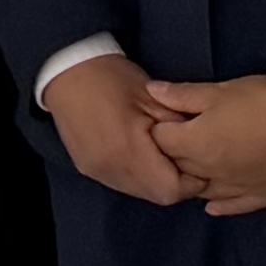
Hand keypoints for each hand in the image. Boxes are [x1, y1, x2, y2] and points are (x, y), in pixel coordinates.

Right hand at [45, 52, 192, 207]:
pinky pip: (121, 182)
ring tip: (161, 153)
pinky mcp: (87, 168)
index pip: (170, 190)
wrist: (65, 70)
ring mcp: (96, 171)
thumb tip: (199, 149)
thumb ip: (179, 128)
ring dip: (155, 179)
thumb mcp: (154, 98)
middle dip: (175, 182)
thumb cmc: (111, 78)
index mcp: (127, 152)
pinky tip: (139, 153)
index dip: (191, 183)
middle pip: (155, 195)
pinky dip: (136, 175)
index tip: (200, 164)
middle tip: (184, 158)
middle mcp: (110, 170)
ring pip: (139, 191)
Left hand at [145, 74, 265, 216]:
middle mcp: (210, 173)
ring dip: (195, 179)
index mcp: (195, 145)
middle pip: (179, 167)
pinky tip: (213, 207)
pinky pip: (236, 206)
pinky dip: (222, 206)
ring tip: (196, 166)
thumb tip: (151, 92)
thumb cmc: (264, 101)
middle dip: (174, 153)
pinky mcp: (264, 197)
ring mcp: (237, 189)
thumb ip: (183, 95)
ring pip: (204, 190)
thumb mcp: (221, 91)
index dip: (160, 127)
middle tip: (180, 137)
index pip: (161, 142)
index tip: (166, 118)